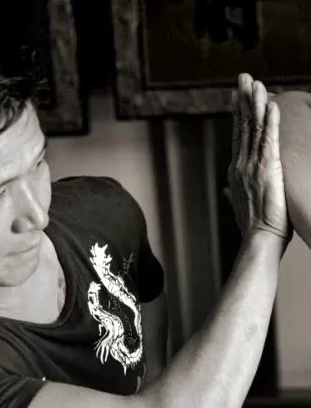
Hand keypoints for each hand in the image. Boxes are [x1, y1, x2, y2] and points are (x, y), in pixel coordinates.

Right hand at [228, 73, 290, 242]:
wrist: (258, 238)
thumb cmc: (253, 226)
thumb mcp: (240, 206)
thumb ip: (234, 193)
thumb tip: (227, 191)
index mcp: (237, 170)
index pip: (238, 136)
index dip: (238, 114)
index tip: (237, 96)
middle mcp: (241, 164)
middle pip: (243, 126)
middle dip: (244, 100)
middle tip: (244, 78)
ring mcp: (253, 166)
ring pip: (254, 128)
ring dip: (256, 104)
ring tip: (257, 83)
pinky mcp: (267, 169)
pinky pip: (269, 140)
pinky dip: (270, 121)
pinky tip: (272, 105)